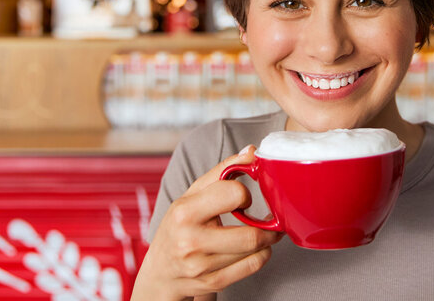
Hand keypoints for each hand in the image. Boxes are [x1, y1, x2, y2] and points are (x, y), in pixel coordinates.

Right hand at [131, 146, 282, 300]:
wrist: (161, 271)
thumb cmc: (180, 225)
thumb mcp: (193, 194)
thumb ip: (223, 170)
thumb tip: (252, 151)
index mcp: (184, 212)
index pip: (233, 195)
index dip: (245, 194)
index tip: (243, 198)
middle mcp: (190, 242)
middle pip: (251, 234)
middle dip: (269, 226)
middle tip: (272, 219)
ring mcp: (201, 267)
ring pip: (254, 252)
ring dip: (267, 241)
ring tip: (265, 232)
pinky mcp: (211, 283)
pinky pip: (251, 268)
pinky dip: (262, 256)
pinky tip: (257, 249)